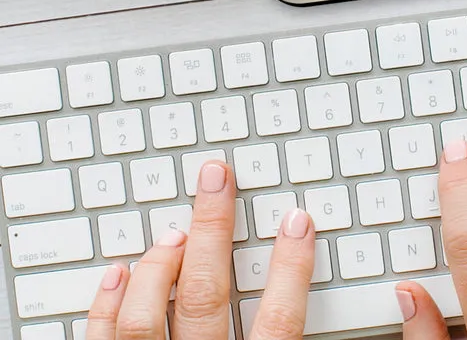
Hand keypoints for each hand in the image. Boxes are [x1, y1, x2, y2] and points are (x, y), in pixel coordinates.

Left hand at [85, 160, 314, 339]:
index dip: (291, 268)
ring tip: (173, 233)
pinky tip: (117, 276)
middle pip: (205, 297)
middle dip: (212, 231)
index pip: (279, 320)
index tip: (295, 221)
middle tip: (216, 178)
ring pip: (147, 318)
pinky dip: (107, 308)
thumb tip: (322, 297)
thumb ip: (287, 333)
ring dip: (158, 268)